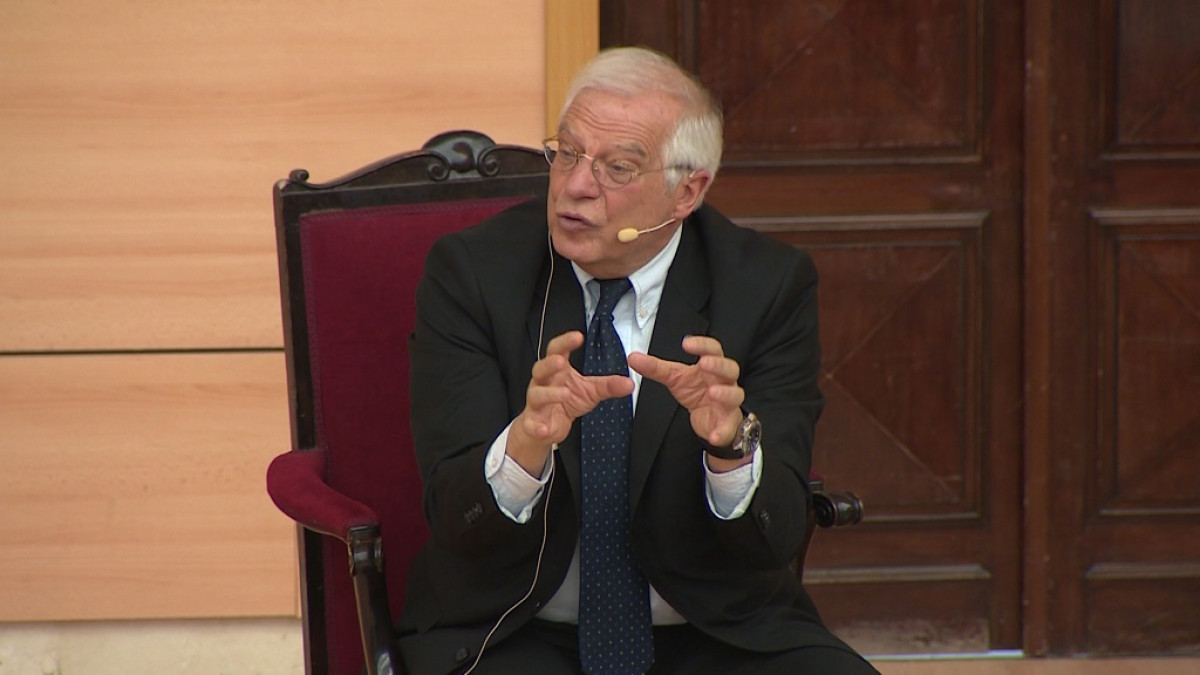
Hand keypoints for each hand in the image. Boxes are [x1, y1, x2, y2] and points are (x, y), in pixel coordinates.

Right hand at [507, 331, 634, 473]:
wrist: (546, 427)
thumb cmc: (565, 402)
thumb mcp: (590, 392)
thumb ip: (608, 385)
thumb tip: (629, 383)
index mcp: (556, 371)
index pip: (557, 351)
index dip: (565, 342)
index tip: (578, 336)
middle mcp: (543, 383)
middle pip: (540, 368)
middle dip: (549, 364)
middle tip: (561, 361)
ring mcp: (536, 402)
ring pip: (536, 394)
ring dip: (549, 393)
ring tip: (565, 394)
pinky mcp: (533, 422)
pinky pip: (532, 423)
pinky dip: (537, 426)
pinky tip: (544, 429)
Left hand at [627, 335, 744, 450]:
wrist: (709, 420)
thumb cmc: (696, 392)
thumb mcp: (675, 378)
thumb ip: (655, 368)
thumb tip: (633, 358)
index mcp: (711, 367)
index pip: (712, 350)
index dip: (702, 345)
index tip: (687, 344)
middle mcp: (724, 382)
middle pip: (730, 368)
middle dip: (718, 365)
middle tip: (704, 363)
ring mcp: (728, 402)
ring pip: (735, 394)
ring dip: (725, 393)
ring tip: (713, 392)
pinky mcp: (728, 423)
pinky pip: (728, 427)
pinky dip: (722, 432)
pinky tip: (714, 435)